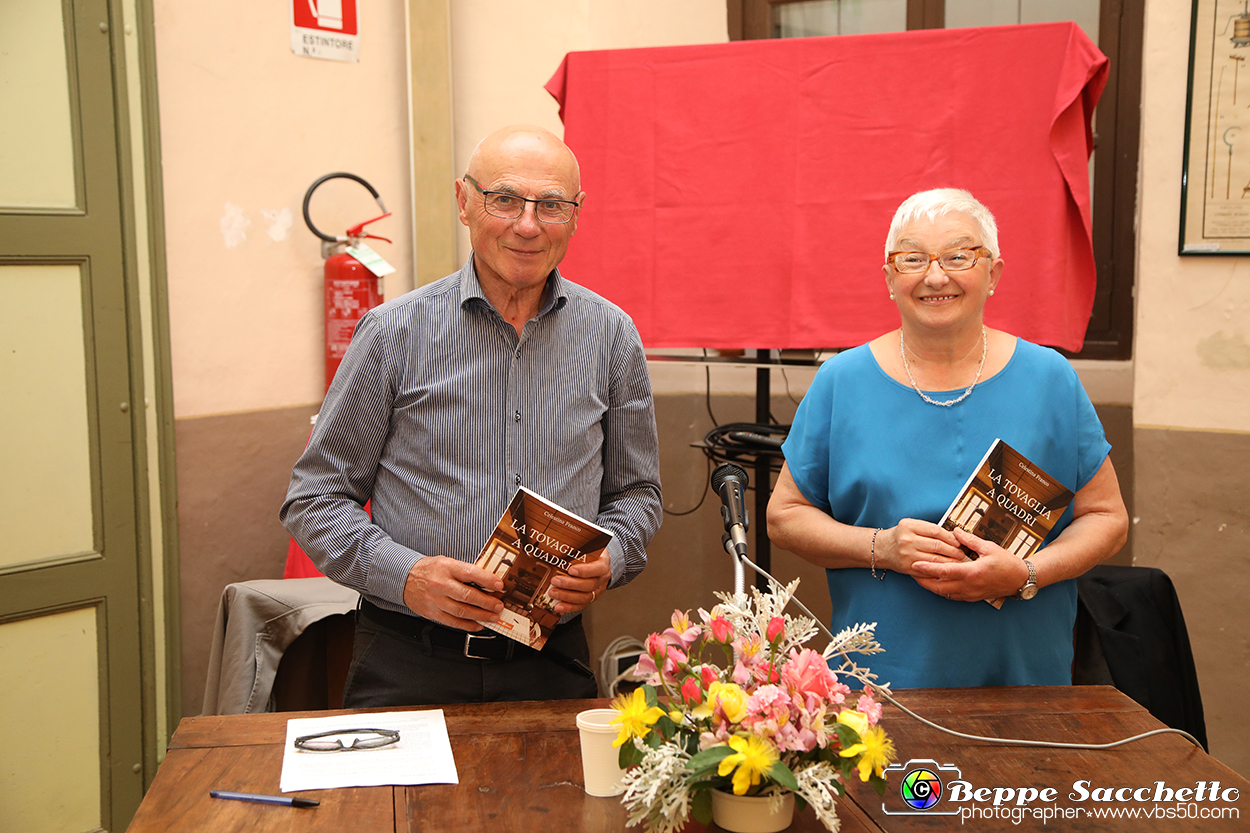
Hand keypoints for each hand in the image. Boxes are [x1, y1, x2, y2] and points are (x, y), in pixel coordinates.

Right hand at [402, 556, 504, 629]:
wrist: (404, 578)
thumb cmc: (428, 570)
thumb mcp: (446, 562)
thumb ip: (464, 571)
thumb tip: (486, 581)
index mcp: (446, 567)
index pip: (470, 573)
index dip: (487, 580)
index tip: (499, 586)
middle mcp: (441, 584)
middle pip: (468, 595)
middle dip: (487, 602)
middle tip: (498, 606)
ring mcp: (436, 600)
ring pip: (462, 611)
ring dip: (480, 616)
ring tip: (492, 617)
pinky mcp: (432, 613)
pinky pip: (452, 622)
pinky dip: (467, 625)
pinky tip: (478, 625)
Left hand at [548, 551, 610, 614]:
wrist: (600, 563)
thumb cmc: (592, 554)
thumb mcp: (589, 547)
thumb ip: (578, 547)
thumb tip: (560, 543)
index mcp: (603, 563)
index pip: (597, 569)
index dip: (584, 571)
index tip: (570, 569)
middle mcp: (602, 579)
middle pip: (589, 585)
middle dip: (570, 584)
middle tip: (555, 580)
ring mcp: (597, 590)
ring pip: (584, 597)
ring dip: (566, 596)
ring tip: (553, 592)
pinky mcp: (591, 598)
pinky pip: (580, 605)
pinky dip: (568, 607)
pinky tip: (558, 606)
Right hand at [879, 518, 965, 574]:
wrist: (881, 549)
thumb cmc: (900, 536)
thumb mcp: (911, 526)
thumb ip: (929, 529)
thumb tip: (953, 536)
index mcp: (909, 526)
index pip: (936, 531)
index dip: (950, 537)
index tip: (959, 541)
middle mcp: (907, 540)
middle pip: (937, 545)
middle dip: (953, 551)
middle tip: (962, 553)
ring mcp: (907, 554)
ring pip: (935, 559)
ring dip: (950, 562)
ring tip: (958, 562)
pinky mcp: (908, 567)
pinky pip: (928, 570)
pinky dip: (940, 570)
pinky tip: (947, 570)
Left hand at [910, 528, 1031, 601]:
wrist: (1021, 580)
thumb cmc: (1006, 562)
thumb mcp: (989, 547)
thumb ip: (970, 540)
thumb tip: (955, 531)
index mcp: (971, 572)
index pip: (944, 572)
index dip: (927, 569)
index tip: (914, 565)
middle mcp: (968, 586)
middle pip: (938, 587)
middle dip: (923, 581)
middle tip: (911, 572)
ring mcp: (970, 594)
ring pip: (944, 593)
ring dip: (931, 586)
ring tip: (920, 577)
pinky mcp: (972, 598)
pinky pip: (952, 596)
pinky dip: (941, 590)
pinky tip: (936, 582)